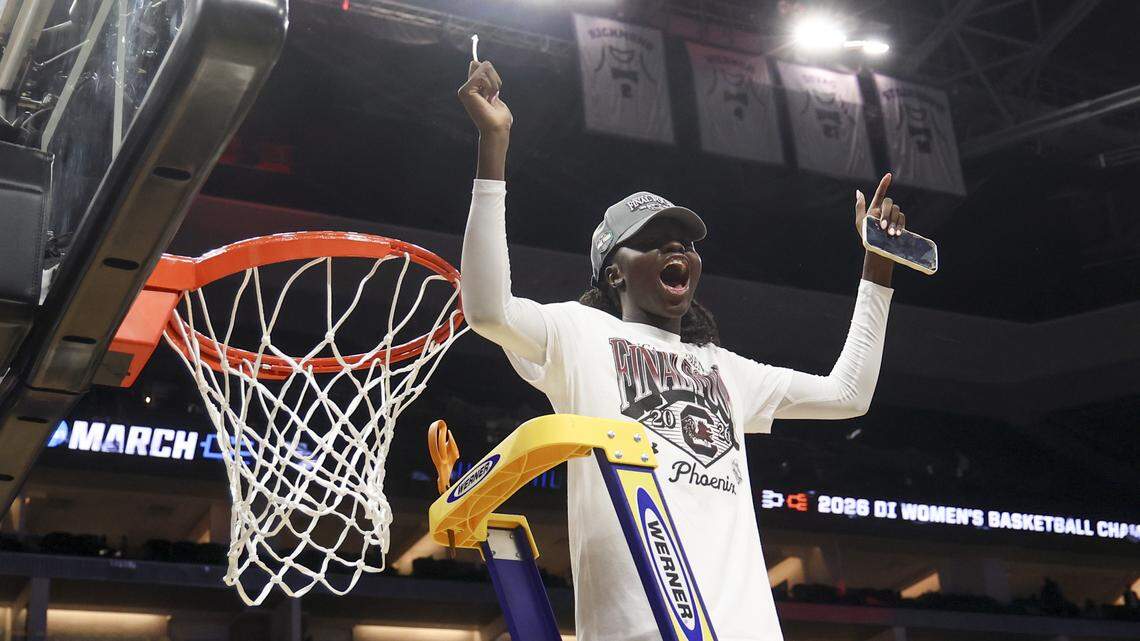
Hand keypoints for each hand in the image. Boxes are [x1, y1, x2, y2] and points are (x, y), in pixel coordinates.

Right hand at [458, 61, 512, 134]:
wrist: (497, 129)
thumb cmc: (499, 117)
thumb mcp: (494, 93)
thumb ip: (486, 80)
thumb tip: (473, 63)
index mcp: (472, 88)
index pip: (479, 65)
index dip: (491, 75)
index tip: (494, 91)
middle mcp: (466, 88)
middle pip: (484, 64)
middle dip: (495, 78)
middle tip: (493, 96)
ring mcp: (464, 90)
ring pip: (485, 68)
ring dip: (494, 84)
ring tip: (491, 99)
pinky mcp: (465, 91)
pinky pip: (482, 76)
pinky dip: (490, 87)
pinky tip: (488, 99)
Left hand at [856, 173, 905, 287]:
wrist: (877, 250)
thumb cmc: (867, 237)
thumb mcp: (860, 222)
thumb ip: (860, 206)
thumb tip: (858, 191)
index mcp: (874, 209)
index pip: (880, 193)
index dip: (884, 184)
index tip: (889, 175)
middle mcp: (885, 211)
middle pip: (888, 202)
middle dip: (886, 214)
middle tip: (882, 227)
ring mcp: (894, 217)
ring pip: (896, 210)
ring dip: (892, 221)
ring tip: (889, 234)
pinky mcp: (901, 223)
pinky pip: (902, 219)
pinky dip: (899, 225)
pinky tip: (896, 233)